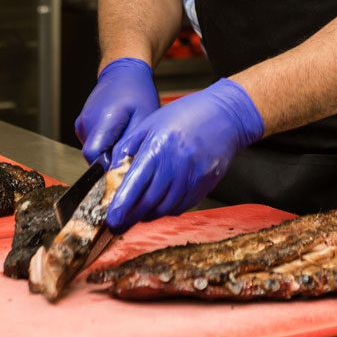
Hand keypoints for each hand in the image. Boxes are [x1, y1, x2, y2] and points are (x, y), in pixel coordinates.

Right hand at [74, 57, 159, 163]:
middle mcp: (86, 122)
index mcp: (101, 120)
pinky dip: (104, 142)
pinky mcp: (82, 124)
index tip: (123, 164)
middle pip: (93, 156)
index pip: (93, 156)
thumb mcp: (143, 118)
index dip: (107, 166)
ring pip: (93, 150)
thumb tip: (121, 169)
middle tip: (129, 145)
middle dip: (110, 158)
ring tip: (124, 133)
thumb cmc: (137, 91)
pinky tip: (117, 129)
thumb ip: (130, 145)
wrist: (123, 71)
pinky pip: (92, 142)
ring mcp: (82, 123)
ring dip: (108, 150)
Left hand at [107, 78, 263, 231]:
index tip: (112, 219)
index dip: (122, 206)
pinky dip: (167, 209)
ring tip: (138, 212)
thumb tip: (113, 171)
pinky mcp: (205, 185)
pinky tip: (160, 203)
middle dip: (131, 216)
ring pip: (165, 208)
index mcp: (158, 147)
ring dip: (148, 214)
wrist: (224, 115)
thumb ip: (129, 147)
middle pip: (149, 202)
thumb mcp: (150, 123)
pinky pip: (182, 206)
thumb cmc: (185, 114)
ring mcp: (193, 177)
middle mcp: (176, 165)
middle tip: (119, 222)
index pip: (135, 184)